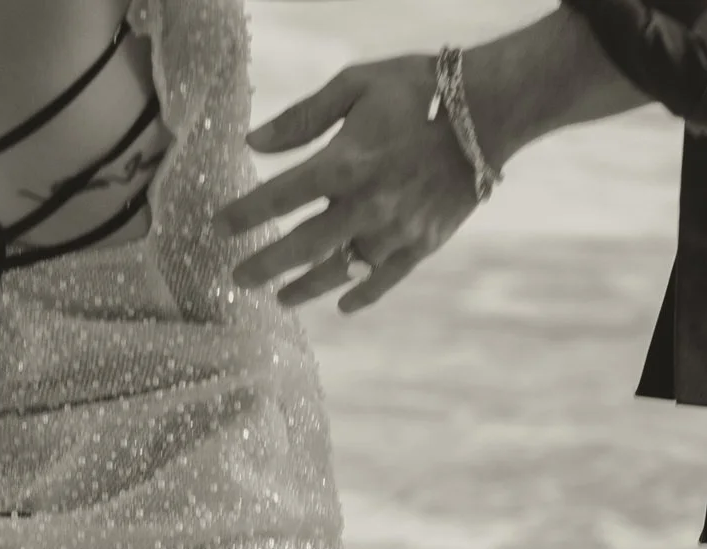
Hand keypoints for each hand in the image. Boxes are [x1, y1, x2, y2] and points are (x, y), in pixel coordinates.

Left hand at [216, 56, 479, 313]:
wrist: (487, 113)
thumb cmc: (417, 90)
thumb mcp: (355, 85)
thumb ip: (303, 118)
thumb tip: (255, 143)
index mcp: (344, 163)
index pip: (280, 197)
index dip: (246, 215)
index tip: (219, 228)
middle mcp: (365, 205)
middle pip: (302, 247)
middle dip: (265, 266)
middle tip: (237, 280)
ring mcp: (394, 231)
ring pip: (339, 272)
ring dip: (305, 288)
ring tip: (281, 298)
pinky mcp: (421, 245)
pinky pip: (383, 281)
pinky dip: (359, 294)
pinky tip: (339, 304)